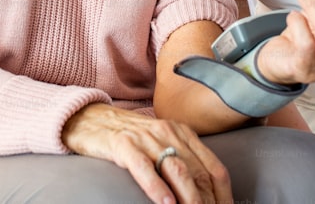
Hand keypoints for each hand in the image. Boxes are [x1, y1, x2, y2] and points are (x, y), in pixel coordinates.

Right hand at [62, 103, 232, 203]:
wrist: (90, 118)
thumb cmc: (129, 138)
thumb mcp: (162, 145)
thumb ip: (182, 163)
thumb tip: (202, 194)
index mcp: (183, 133)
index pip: (214, 168)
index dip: (224, 196)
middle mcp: (169, 133)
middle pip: (198, 173)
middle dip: (208, 202)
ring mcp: (146, 137)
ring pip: (176, 170)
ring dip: (189, 198)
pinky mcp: (123, 144)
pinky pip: (144, 167)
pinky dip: (157, 188)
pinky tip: (166, 203)